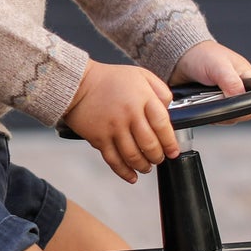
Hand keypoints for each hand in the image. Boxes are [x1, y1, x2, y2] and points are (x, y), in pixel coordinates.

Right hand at [62, 60, 177, 183]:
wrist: (77, 83)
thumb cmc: (109, 79)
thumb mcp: (141, 75)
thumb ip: (160, 90)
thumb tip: (169, 110)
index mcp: (143, 98)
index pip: (162, 125)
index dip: (170, 142)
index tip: (173, 151)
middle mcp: (129, 114)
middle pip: (149, 144)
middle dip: (157, 157)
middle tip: (158, 159)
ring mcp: (113, 128)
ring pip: (133, 156)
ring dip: (143, 166)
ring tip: (146, 167)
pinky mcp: (99, 138)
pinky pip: (114, 160)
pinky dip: (124, 172)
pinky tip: (131, 176)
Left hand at [170, 41, 250, 119]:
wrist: (179, 58)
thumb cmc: (202, 54)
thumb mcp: (219, 66)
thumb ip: (232, 83)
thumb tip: (238, 99)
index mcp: (247, 77)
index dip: (247, 104)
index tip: (232, 103)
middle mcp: (238, 89)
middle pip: (241, 112)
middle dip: (227, 110)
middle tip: (214, 98)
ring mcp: (224, 98)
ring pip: (227, 117)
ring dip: (215, 112)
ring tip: (204, 98)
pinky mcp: (212, 105)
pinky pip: (214, 117)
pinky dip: (206, 113)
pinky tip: (199, 103)